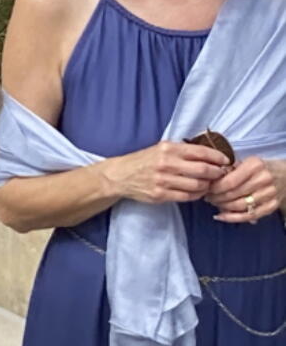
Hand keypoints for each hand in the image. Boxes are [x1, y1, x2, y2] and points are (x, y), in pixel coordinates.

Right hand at [102, 141, 229, 204]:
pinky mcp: (160, 195)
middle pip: (203, 170)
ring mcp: (163, 181)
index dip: (218, 157)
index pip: (201, 152)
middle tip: (221, 174)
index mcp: (168, 149)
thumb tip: (211, 156)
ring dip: (207, 186)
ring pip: (197, 185)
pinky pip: (187, 197)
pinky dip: (196, 195)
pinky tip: (197, 192)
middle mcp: (166, 164)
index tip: (226, 161)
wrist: (120, 175)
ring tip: (209, 184)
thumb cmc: (144, 161)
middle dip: (216, 173)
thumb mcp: (161, 148)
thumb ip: (183, 151)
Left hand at [206, 156, 283, 222]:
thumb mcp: (244, 162)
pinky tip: (221, 216)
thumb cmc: (258, 168)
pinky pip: (249, 216)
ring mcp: (270, 194)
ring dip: (223, 207)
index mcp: (255, 165)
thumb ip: (228, 170)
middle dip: (216, 198)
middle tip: (208, 198)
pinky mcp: (273, 205)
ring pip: (240, 206)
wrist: (285, 175)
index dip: (214, 188)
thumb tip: (209, 181)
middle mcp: (264, 179)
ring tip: (215, 204)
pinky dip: (233, 218)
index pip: (229, 181)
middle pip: (233, 194)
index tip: (206, 189)